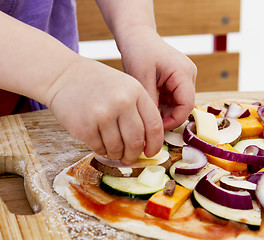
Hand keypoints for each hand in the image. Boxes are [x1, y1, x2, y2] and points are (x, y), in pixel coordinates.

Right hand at [46, 57, 163, 163]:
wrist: (63, 76)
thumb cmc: (97, 83)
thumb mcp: (125, 87)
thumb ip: (139, 110)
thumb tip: (148, 142)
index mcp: (136, 91)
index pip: (154, 125)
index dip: (155, 144)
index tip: (151, 152)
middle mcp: (122, 102)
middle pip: (137, 141)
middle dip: (134, 154)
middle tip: (130, 157)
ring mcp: (103, 114)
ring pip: (118, 148)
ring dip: (117, 154)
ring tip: (113, 150)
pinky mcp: (85, 126)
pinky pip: (100, 148)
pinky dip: (102, 150)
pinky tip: (100, 142)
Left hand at [117, 26, 196, 129]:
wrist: (137, 35)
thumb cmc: (138, 50)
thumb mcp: (142, 78)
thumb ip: (151, 101)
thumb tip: (153, 125)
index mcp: (184, 73)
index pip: (187, 105)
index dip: (174, 120)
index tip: (157, 127)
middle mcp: (189, 75)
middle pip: (184, 105)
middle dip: (168, 117)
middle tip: (150, 123)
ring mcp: (185, 77)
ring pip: (179, 103)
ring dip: (165, 111)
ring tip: (148, 112)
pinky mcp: (178, 79)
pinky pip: (174, 98)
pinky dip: (163, 105)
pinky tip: (150, 104)